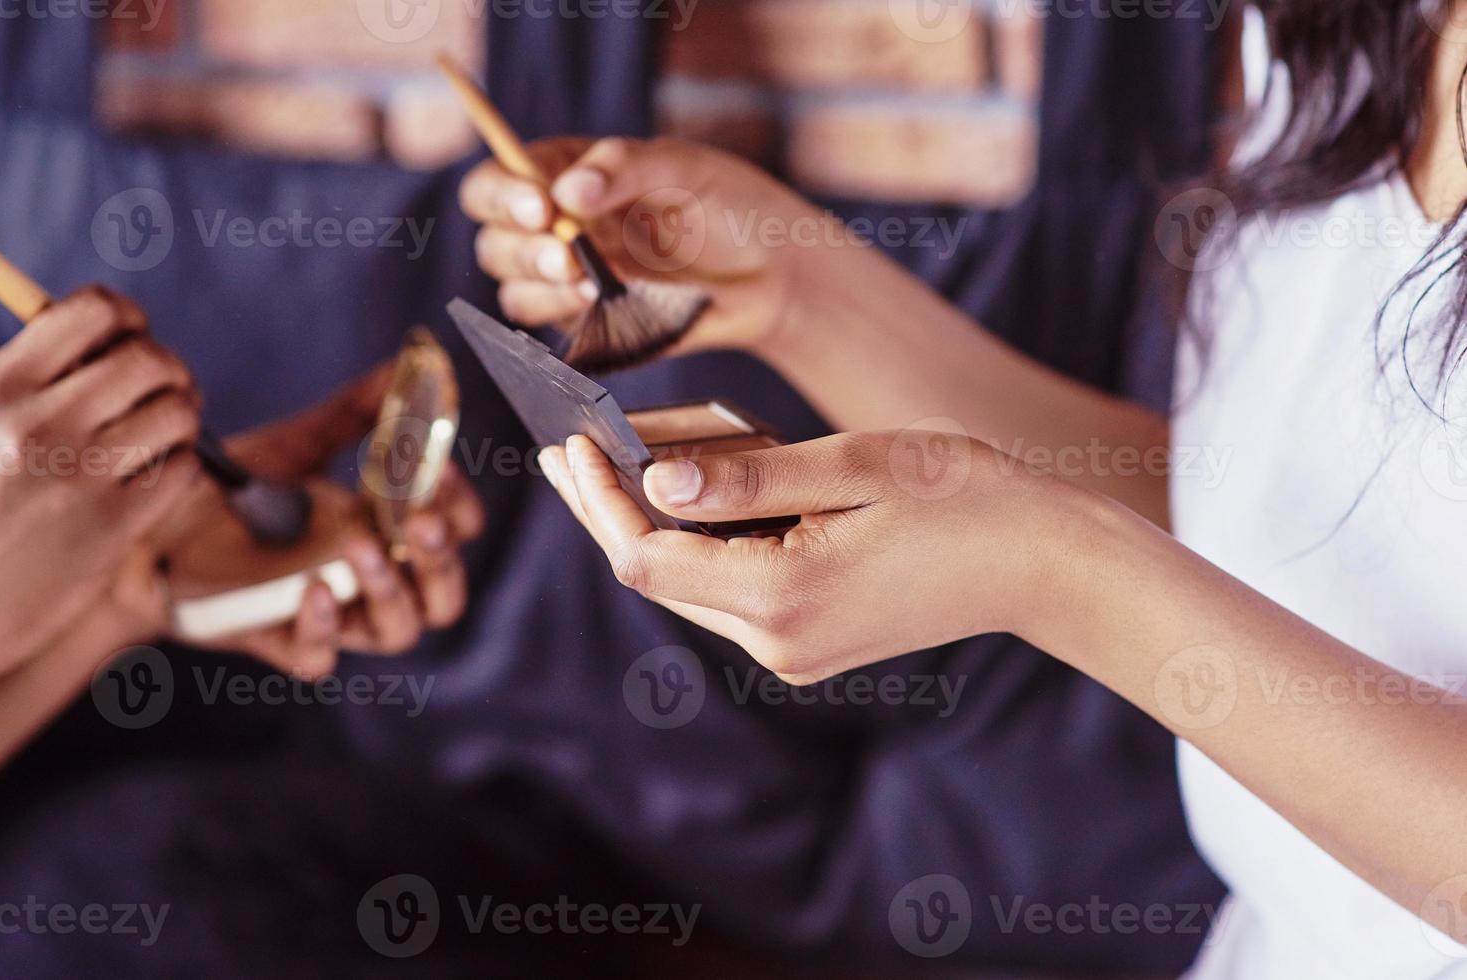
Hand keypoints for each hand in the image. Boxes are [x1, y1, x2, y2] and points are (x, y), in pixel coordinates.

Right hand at [0, 287, 201, 676]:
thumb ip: (27, 373)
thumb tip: (103, 322)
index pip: (93, 311)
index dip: (125, 317)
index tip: (126, 336)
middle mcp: (38, 426)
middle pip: (150, 360)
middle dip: (168, 368)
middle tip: (162, 388)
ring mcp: (77, 478)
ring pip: (177, 412)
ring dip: (179, 417)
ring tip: (159, 432)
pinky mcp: (111, 528)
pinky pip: (183, 469)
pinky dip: (178, 465)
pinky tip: (150, 475)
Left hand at [163, 365, 486, 678]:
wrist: (151, 532)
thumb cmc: (235, 495)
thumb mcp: (297, 446)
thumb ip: (355, 412)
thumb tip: (405, 364)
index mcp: (388, 535)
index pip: (453, 533)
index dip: (459, 507)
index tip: (441, 469)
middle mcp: (370, 582)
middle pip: (443, 596)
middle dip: (441, 559)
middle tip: (422, 521)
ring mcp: (330, 617)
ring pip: (396, 630)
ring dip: (391, 590)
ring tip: (361, 546)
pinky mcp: (279, 642)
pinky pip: (319, 659)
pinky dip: (323, 629)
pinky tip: (311, 589)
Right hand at [459, 136, 829, 356]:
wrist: (775, 273)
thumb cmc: (732, 206)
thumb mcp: (685, 166)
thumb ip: (626, 168)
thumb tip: (567, 191)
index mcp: (569, 174)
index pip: (500, 180)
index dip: (504, 193)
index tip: (542, 207)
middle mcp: (559, 227)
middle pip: (495, 239)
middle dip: (522, 248)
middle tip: (569, 257)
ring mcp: (572, 280)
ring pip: (513, 288)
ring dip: (540, 286)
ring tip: (591, 284)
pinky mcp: (592, 326)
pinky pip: (551, 331)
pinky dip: (563, 319)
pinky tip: (598, 305)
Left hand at [538, 432, 1091, 684]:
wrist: (1042, 563)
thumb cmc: (963, 497)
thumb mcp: (854, 465)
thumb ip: (749, 477)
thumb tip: (654, 480)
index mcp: (783, 596)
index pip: (647, 556)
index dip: (598, 501)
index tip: (572, 440)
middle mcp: (778, 641)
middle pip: (657, 577)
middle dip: (611, 509)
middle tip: (567, 446)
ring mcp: (794, 651)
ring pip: (690, 585)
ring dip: (656, 523)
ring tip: (626, 455)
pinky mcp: (810, 643)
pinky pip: (730, 591)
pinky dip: (702, 541)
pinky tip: (693, 493)